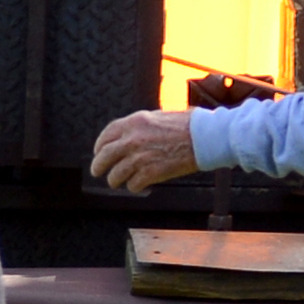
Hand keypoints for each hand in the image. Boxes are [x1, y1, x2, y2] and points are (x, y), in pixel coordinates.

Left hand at [84, 106, 204, 192]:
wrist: (205, 137)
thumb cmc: (187, 125)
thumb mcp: (157, 117)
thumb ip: (139, 127)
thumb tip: (126, 138)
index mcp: (134, 122)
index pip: (106, 135)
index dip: (99, 146)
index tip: (99, 153)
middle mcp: (132, 139)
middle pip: (104, 157)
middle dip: (98, 166)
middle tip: (98, 172)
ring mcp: (140, 157)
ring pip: (115, 175)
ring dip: (115, 180)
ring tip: (118, 182)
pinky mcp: (151, 173)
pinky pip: (133, 185)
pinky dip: (134, 186)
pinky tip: (139, 185)